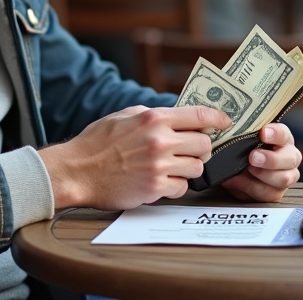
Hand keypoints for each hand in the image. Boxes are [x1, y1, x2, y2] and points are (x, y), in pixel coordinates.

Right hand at [38, 105, 230, 210]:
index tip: (225, 122)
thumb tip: (177, 115)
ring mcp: (158, 166)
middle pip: (205, 143)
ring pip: (197, 167)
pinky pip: (182, 188)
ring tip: (173, 168)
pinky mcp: (154, 188)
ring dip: (189, 168)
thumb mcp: (125, 116)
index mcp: (153, 118)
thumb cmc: (97, 142)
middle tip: (192, 150)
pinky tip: (162, 182)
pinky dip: (176, 186)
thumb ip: (153, 115)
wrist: (76, 171)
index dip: (217, 118)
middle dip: (202, 147)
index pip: (198, 114)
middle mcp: (160, 140)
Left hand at [221, 123, 301, 202]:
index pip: (284, 133)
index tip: (263, 133)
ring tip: (246, 170)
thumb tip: (229, 128)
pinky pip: (268, 195)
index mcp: (283, 140)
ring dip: (262, 175)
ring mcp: (286, 177)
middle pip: (290, 159)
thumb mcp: (244, 139)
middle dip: (271, 159)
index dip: (275, 133)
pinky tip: (238, 181)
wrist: (237, 170)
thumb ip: (245, 134)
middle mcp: (289, 158)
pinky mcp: (276, 194)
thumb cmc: (244, 150)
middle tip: (253, 157)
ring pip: (283, 179)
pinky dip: (250, 188)